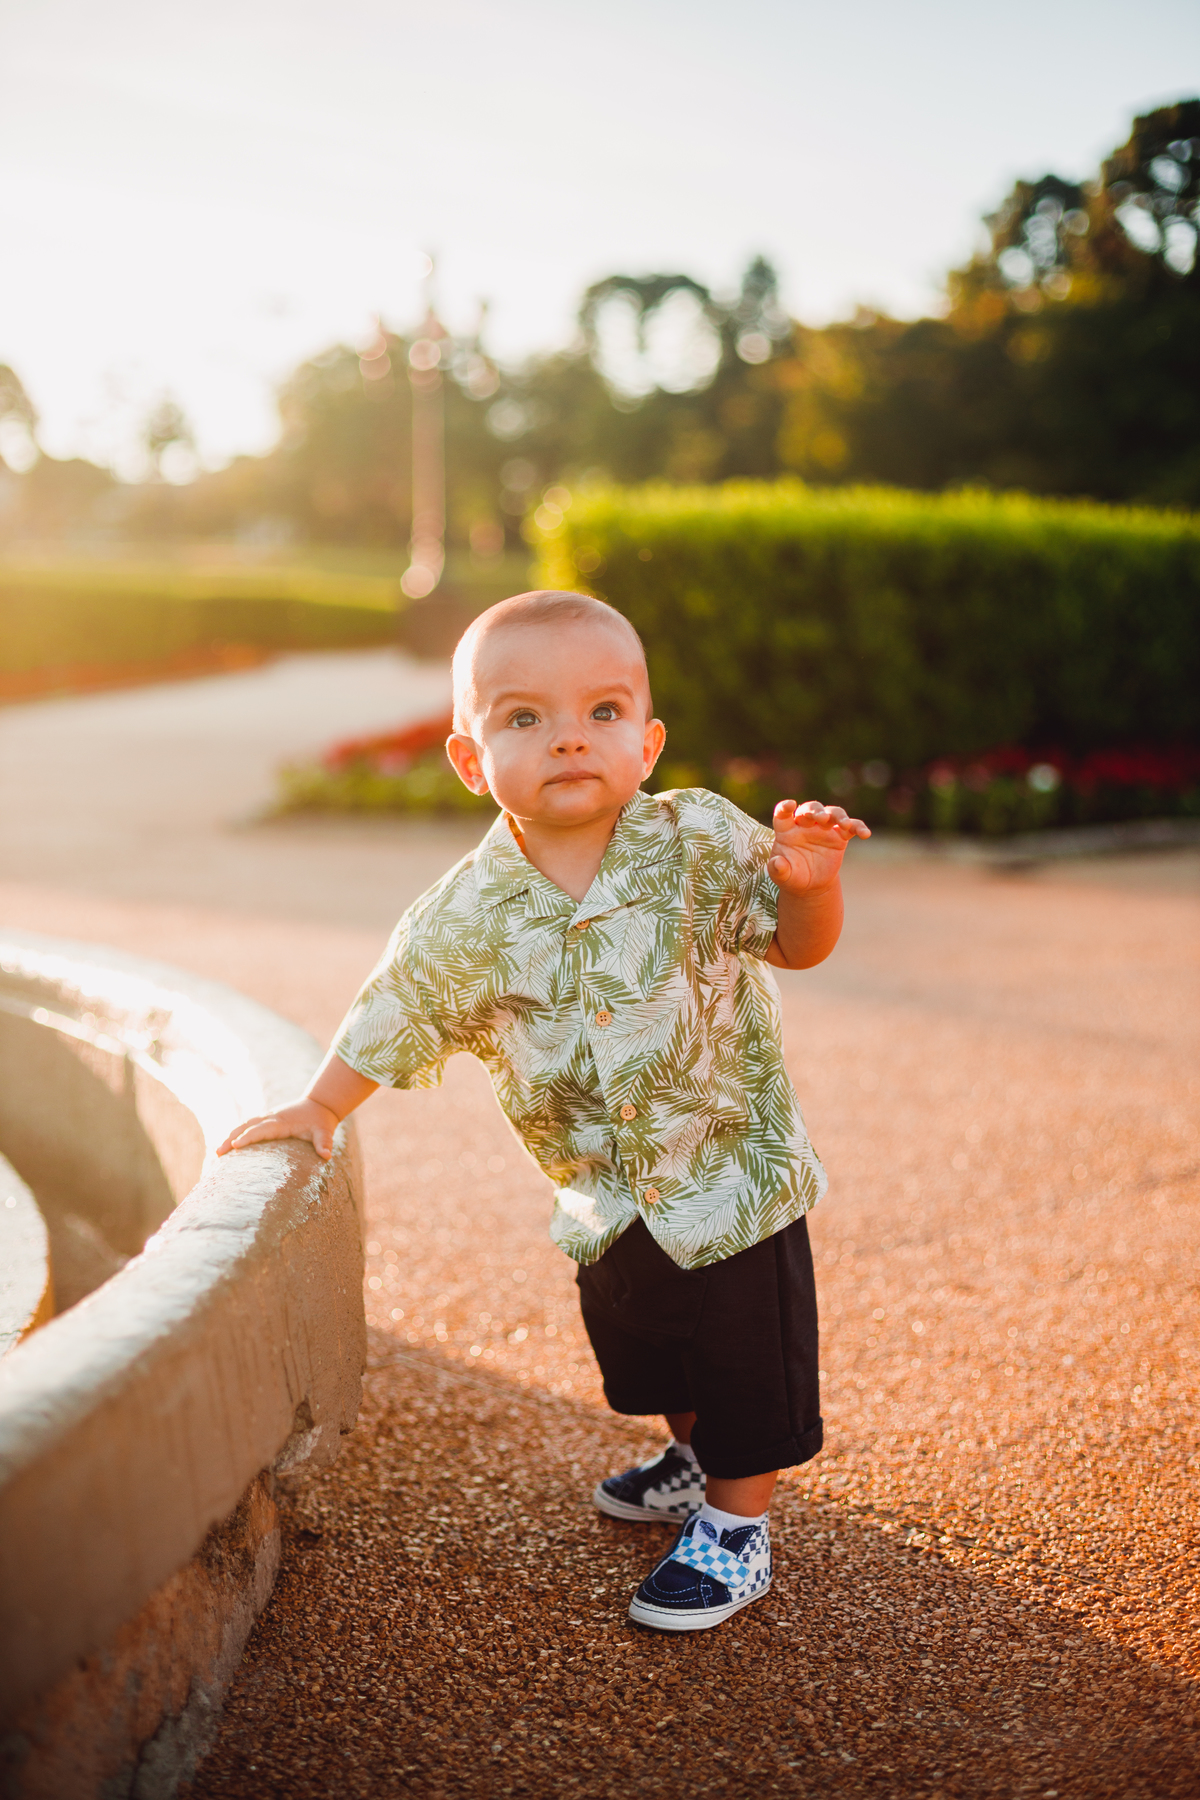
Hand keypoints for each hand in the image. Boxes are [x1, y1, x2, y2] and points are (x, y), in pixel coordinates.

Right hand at [215, 1098, 339, 1161]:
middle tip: (218, 1153)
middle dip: (231, 1138)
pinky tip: (227, 1146)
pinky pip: (247, 1126)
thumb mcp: (325, 1131)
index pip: (261, 1130)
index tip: (235, 1145)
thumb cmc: (321, 1120)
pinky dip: (236, 1133)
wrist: (320, 1104)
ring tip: (218, 1152)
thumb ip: (325, 1142)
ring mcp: (267, 1118)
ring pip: (244, 1125)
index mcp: (282, 1122)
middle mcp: (271, 1118)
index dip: (248, 1137)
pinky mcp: (266, 1121)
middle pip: (247, 1126)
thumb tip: (326, 1155)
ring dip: (230, 1136)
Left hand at [766, 798, 870, 894]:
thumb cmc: (791, 875)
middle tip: (821, 817)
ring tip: (844, 824)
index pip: (782, 813)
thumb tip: (776, 863)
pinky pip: (851, 828)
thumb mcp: (782, 875)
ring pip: (832, 813)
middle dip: (816, 811)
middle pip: (810, 809)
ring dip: (838, 816)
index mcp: (786, 830)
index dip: (784, 807)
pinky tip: (865, 834)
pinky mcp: (839, 837)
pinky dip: (858, 827)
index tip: (789, 805)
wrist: (810, 885)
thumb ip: (777, 869)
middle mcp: (805, 825)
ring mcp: (823, 829)